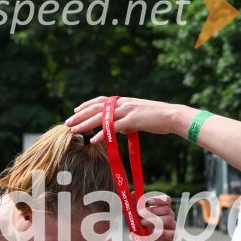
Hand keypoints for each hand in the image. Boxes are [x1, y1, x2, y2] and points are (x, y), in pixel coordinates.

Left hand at [65, 96, 184, 142]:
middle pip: (96, 108)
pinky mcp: (132, 120)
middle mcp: (123, 104)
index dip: (87, 105)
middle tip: (68, 123)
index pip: (101, 101)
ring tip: (74, 130)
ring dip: (86, 124)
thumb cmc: (158, 119)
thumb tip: (119, 129)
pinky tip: (93, 140)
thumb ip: (127, 122)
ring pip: (101, 117)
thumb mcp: (140, 118)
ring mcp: (127, 111)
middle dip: (80, 115)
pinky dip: (102, 134)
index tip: (75, 110)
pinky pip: (113, 127)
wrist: (172, 116)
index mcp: (124, 102)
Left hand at [137, 194, 174, 240]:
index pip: (166, 200)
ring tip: (143, 223)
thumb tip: (133, 193)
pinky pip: (172, 233)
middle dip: (154, 210)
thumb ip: (135, 206)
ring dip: (155, 220)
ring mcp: (172, 226)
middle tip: (141, 214)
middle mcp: (169, 216)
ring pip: (169, 219)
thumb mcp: (136, 218)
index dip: (158, 200)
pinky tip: (155, 233)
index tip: (148, 202)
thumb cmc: (143, 230)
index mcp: (162, 210)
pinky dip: (163, 232)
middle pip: (166, 209)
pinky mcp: (172, 237)